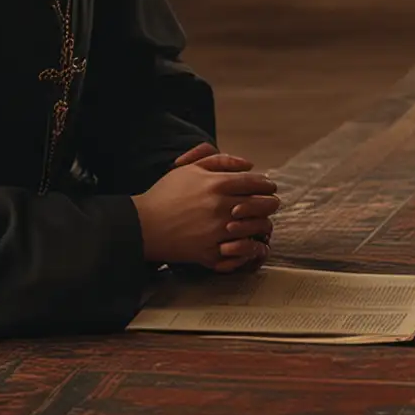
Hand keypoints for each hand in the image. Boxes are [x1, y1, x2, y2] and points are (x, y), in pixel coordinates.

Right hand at [170, 142, 277, 259]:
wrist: (144, 226)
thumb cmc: (167, 194)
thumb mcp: (191, 169)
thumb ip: (222, 161)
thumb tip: (249, 164)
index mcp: (218, 184)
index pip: (257, 183)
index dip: (267, 185)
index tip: (269, 187)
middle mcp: (222, 207)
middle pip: (262, 205)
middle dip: (270, 203)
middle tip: (270, 203)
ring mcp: (218, 231)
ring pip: (256, 228)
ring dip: (262, 223)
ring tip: (260, 221)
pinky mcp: (212, 252)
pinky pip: (241, 251)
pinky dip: (248, 245)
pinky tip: (247, 239)